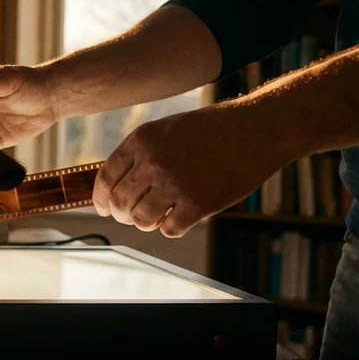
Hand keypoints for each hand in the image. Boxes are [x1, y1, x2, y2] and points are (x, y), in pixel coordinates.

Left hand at [92, 102, 291, 236]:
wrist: (257, 129)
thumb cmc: (212, 129)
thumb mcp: (167, 129)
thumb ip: (140, 153)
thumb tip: (115, 185)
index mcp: (141, 140)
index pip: (105, 177)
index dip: (101, 198)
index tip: (103, 208)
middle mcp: (153, 162)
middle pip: (120, 202)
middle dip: (121, 214)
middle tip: (129, 217)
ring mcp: (175, 184)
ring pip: (141, 220)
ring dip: (145, 222)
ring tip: (156, 217)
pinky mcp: (198, 205)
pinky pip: (168, 230)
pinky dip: (170, 228)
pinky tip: (179, 219)